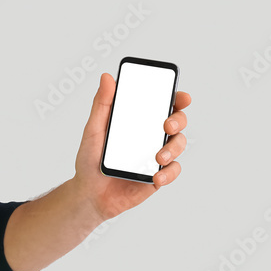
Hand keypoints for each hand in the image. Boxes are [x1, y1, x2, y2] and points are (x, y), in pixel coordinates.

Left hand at [72, 73, 191, 221]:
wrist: (90, 193)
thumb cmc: (90, 159)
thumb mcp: (93, 130)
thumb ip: (102, 104)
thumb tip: (107, 77)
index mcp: (137, 120)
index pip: (161, 104)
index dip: (176, 97)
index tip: (180, 97)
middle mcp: (151, 135)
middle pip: (177, 121)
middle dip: (178, 120)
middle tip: (167, 125)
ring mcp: (156, 155)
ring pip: (179, 144)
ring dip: (173, 148)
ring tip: (158, 157)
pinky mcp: (158, 175)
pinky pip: (173, 171)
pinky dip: (168, 173)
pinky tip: (156, 176)